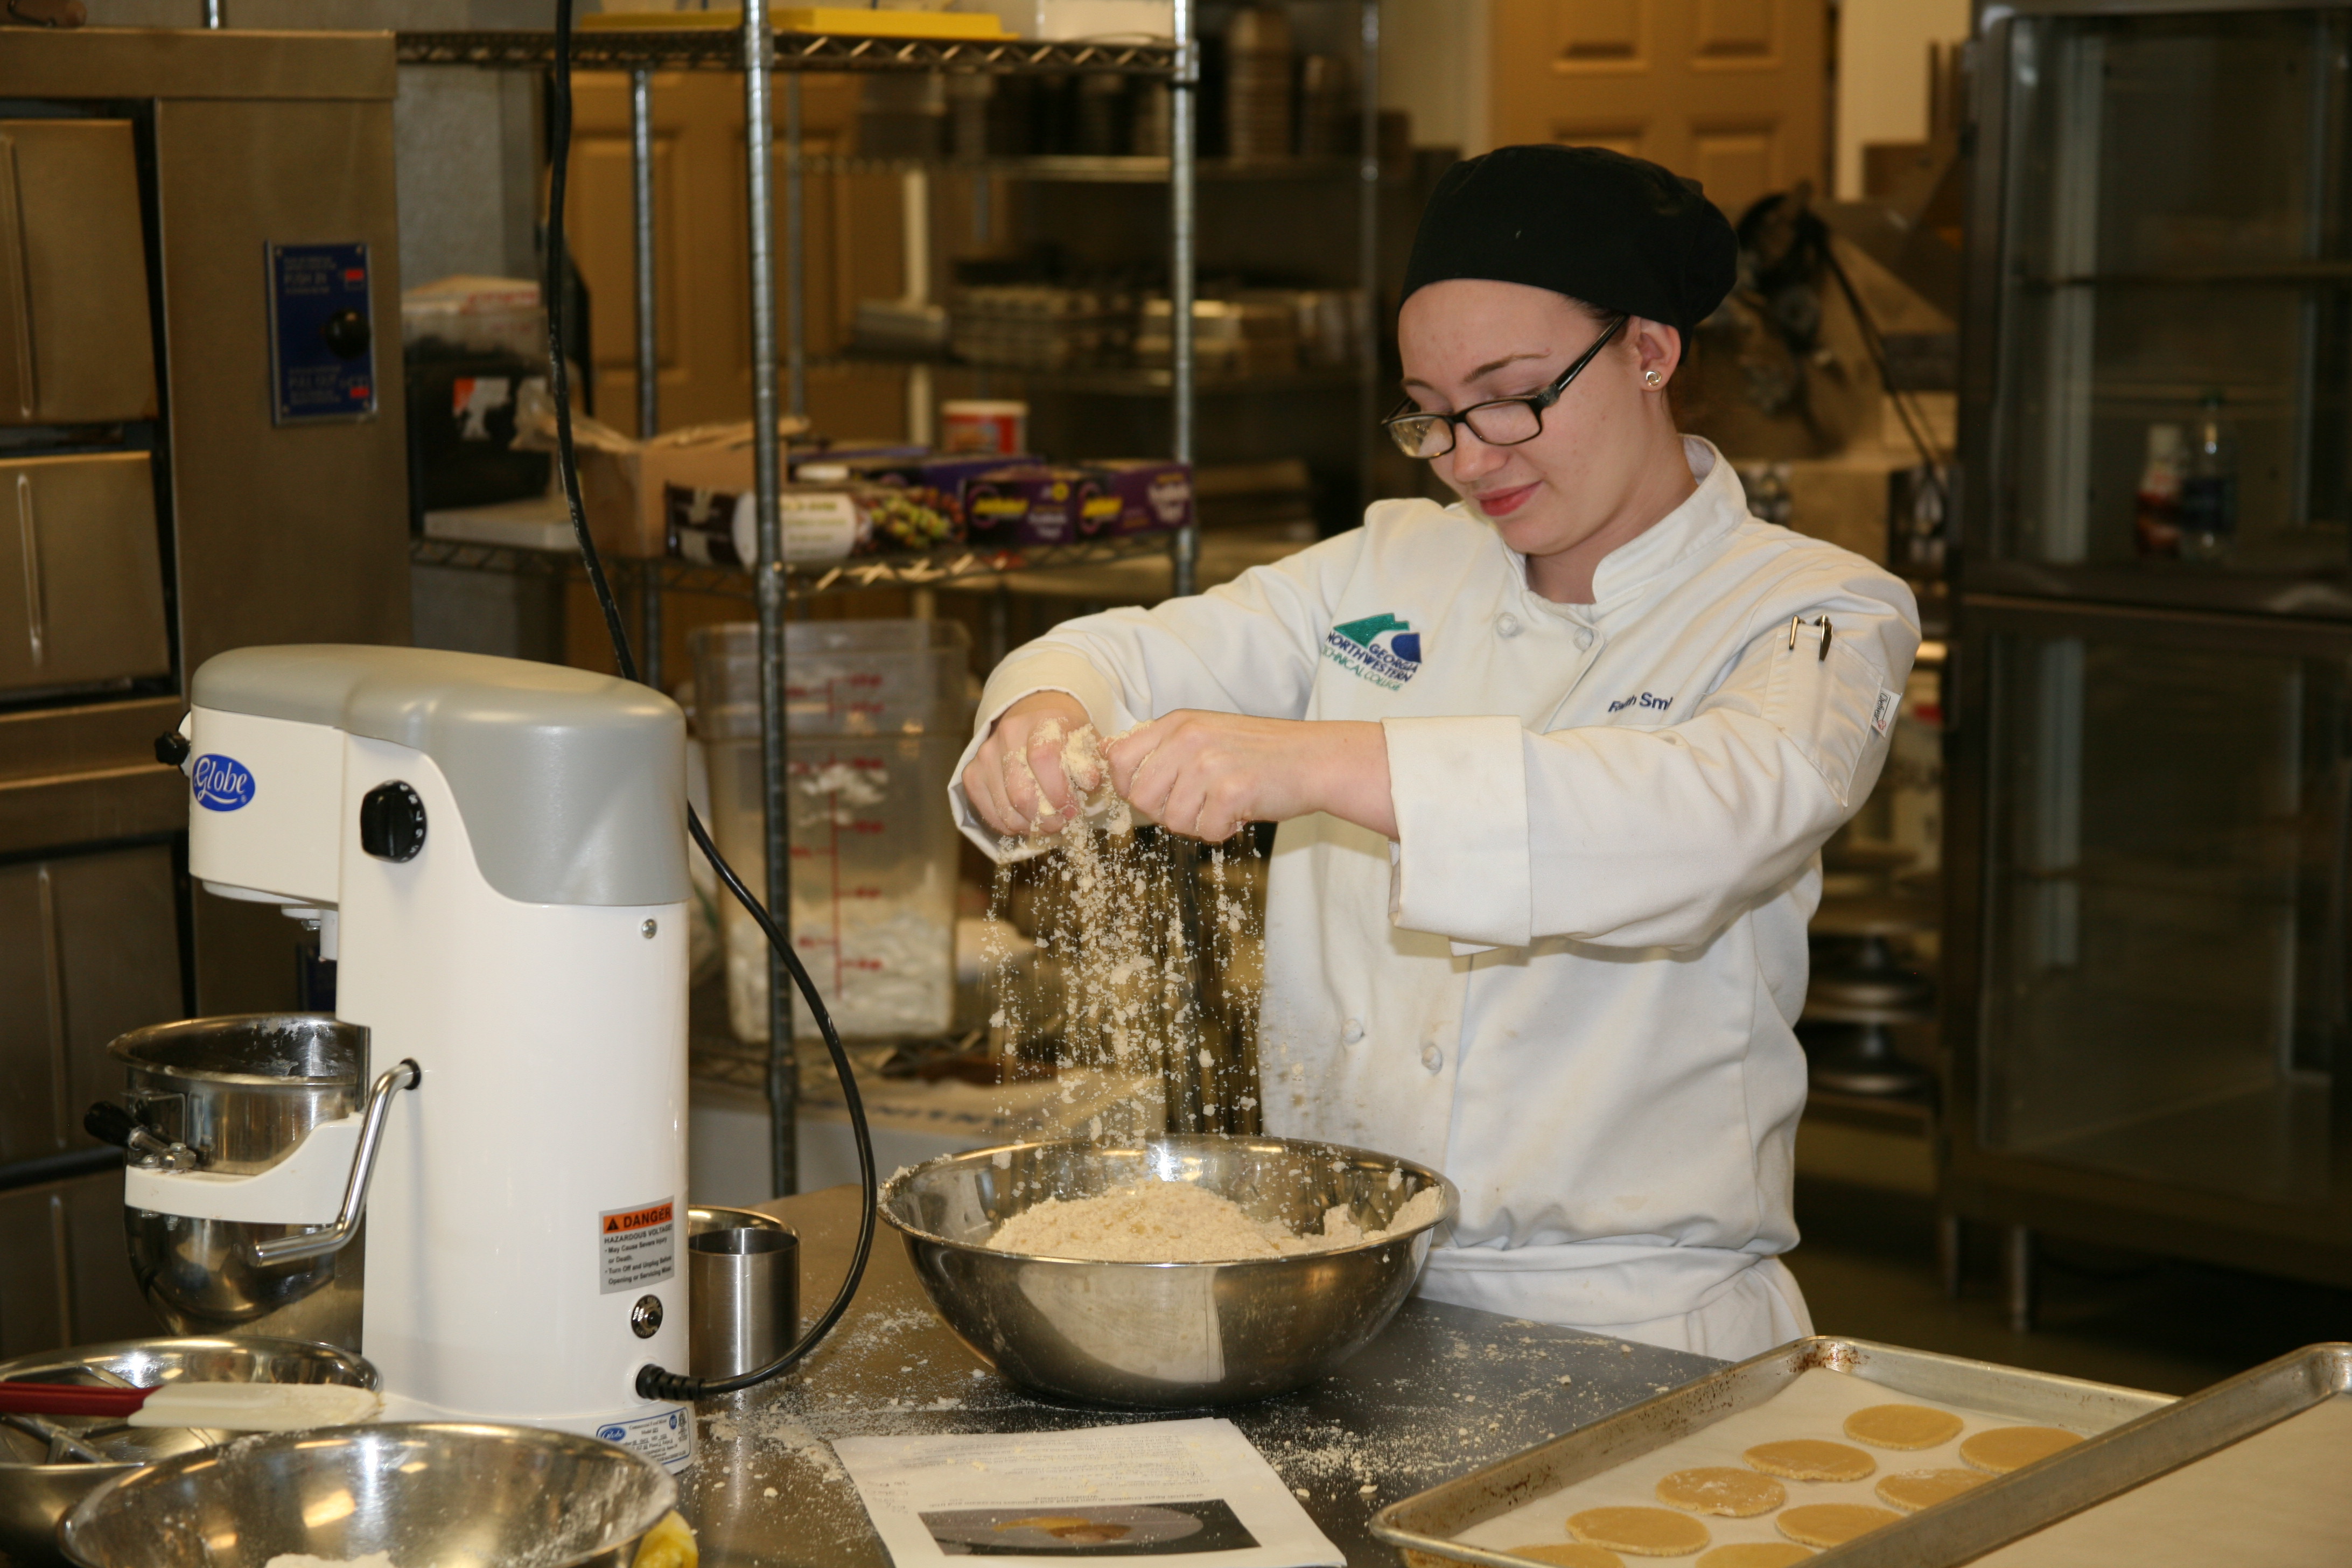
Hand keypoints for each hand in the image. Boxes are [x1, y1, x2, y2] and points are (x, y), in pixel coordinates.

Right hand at [963, 691, 1096, 836]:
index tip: (1072, 809)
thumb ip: (1093, 761)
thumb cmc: (1065, 737)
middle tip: (1060, 823)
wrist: (1032, 717)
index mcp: (1042, 721)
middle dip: (1045, 817)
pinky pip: (988, 813)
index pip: (1043, 757)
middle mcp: (1008, 734)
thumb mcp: (1087, 742)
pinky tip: (1026, 821)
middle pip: (1020, 791)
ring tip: (1046, 824)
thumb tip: (1090, 782)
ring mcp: (985, 754)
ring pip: (1005, 807)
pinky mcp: (972, 773)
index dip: (1058, 790)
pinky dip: (1009, 826)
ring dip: (1029, 825)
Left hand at [1102, 712, 1394, 842]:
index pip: (1118, 760)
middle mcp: (1188, 738)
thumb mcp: (1205, 734)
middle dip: (1164, 812)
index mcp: (1177, 723)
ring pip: (1171, 819)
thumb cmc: (1260, 754)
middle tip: (1197, 806)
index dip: (1128, 786)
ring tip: (1224, 805)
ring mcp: (1209, 763)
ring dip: (1197, 823)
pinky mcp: (1232, 790)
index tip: (1155, 795)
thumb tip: (1113, 765)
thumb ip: (1164, 748)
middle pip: (1140, 797)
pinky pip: (1205, 832)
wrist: (1315, 759)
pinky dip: (1222, 831)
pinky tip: (1241, 813)